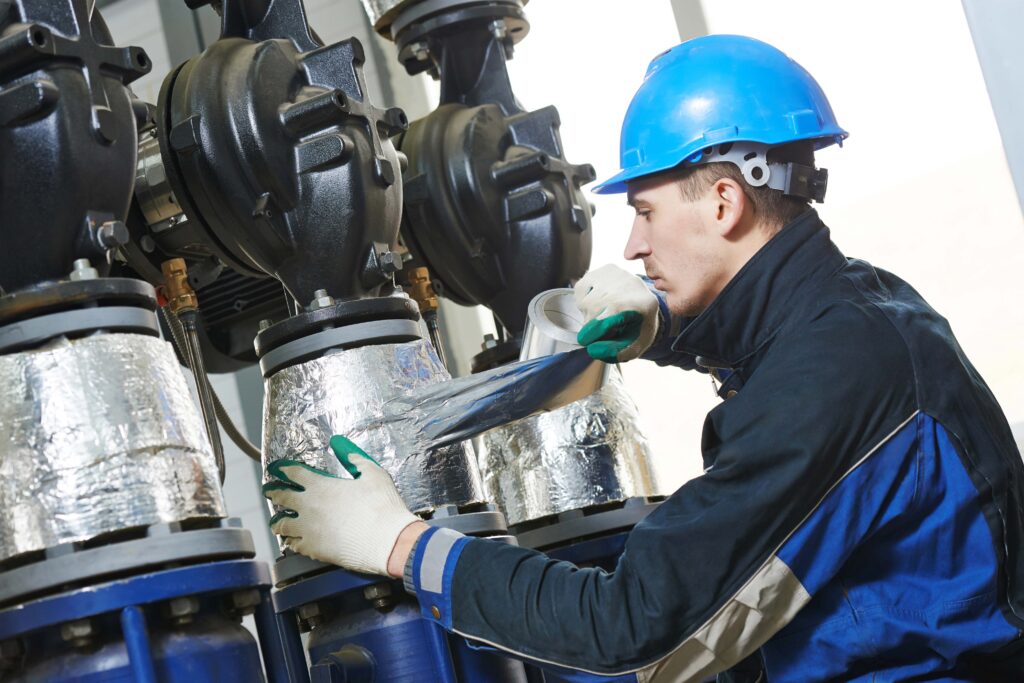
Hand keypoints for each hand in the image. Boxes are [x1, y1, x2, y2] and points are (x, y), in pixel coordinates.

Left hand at [263, 435, 420, 575]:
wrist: (387, 541)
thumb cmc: (382, 506)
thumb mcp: (372, 473)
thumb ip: (354, 457)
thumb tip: (340, 443)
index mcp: (320, 486)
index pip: (294, 473)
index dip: (283, 469)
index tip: (277, 468)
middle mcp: (308, 507)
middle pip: (281, 497)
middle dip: (273, 492)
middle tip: (269, 490)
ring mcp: (308, 530)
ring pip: (282, 525)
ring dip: (278, 521)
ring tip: (276, 522)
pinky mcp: (314, 550)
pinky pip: (294, 545)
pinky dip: (291, 542)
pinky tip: (292, 542)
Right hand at [573, 264, 658, 361]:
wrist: (645, 303)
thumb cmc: (638, 328)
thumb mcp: (634, 346)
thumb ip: (615, 352)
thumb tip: (593, 350)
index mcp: (645, 304)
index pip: (611, 313)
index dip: (594, 330)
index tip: (586, 341)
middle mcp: (632, 283)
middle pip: (594, 308)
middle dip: (592, 325)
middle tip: (602, 330)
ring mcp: (618, 273)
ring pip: (586, 299)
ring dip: (588, 313)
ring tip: (604, 315)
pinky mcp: (605, 269)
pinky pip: (580, 289)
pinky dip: (585, 300)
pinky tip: (599, 303)